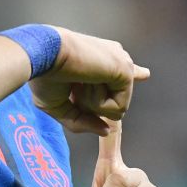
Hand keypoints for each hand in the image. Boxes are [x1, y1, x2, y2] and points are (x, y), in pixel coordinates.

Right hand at [29, 28, 150, 134]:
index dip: (133, 74)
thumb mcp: (59, 106)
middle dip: (91, 102)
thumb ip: (82, 121)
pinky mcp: (126, 70)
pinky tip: (87, 82)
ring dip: (92, 104)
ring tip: (78, 80)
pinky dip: (98, 103)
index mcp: (99, 61)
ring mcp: (121, 63)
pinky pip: (118, 108)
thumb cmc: (44, 76)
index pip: (121, 71)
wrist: (43, 57)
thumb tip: (106, 130)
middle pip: (117, 97)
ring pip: (115, 109)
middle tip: (72, 82)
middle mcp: (113, 59)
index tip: (144, 74)